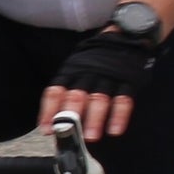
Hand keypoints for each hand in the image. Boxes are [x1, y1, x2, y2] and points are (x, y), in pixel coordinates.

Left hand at [39, 28, 157, 141]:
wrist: (124, 36)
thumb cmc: (94, 61)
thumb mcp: (76, 69)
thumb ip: (67, 94)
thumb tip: (54, 124)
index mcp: (71, 71)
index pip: (56, 91)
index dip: (49, 111)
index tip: (46, 130)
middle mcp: (87, 74)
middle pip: (76, 95)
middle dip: (71, 116)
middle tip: (68, 135)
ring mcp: (108, 77)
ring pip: (99, 98)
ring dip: (94, 119)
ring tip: (90, 137)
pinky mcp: (127, 81)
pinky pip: (124, 99)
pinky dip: (119, 116)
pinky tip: (115, 130)